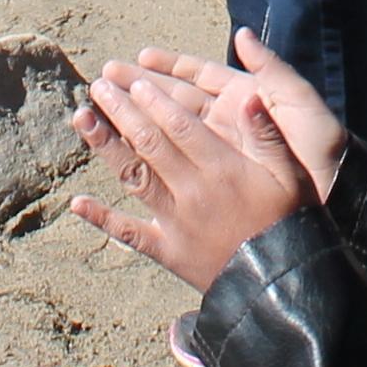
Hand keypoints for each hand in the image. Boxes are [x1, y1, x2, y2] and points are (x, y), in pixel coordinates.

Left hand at [67, 73, 313, 293]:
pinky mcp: (167, 250)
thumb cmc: (288, 223)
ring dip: (104, 147)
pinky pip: (130, 233)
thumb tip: (251, 97)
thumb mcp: (290, 174)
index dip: (155, 100)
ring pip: (133, 177)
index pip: (180, 125)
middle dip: (122, 111)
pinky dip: (102, 218)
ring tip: (81, 118)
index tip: (134, 79)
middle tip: (99, 85)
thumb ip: (267, 135)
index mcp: (222, 169)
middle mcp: (192, 191)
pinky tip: (76, 203)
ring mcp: (175, 222)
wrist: (280, 287)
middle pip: (149, 143)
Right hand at [119, 29, 347, 200]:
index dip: (170, 65)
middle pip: (176, 101)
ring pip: (168, 133)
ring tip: (101, 110)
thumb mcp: (300, 103)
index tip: (140, 57)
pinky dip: (147, 166)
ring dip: (136, 123)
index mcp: (244, 100)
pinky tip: (123, 159)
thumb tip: (243, 34)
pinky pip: (175, 171)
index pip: (200, 77)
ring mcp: (218, 153)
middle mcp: (226, 124)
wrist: (334, 196)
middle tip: (106, 77)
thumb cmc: (320, 147)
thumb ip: (271, 70)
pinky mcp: (215, 183)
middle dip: (141, 88)